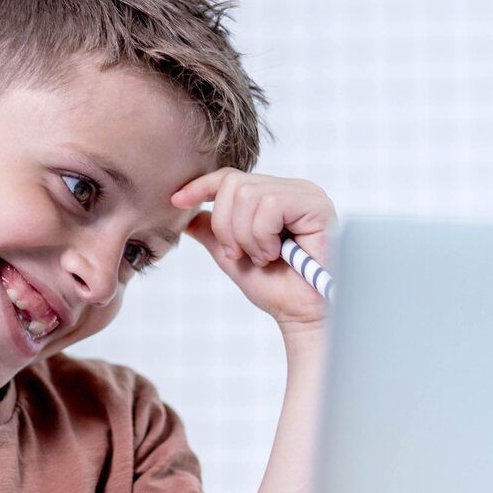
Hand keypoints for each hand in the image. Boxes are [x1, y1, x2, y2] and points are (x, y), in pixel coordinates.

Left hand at [171, 168, 335, 332]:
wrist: (301, 315)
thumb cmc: (277, 289)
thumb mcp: (233, 257)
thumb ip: (213, 233)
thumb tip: (187, 214)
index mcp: (274, 195)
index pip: (231, 177)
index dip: (201, 187)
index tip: (176, 201)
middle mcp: (292, 189)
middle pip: (234, 184)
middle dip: (227, 226)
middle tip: (241, 254)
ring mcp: (306, 194)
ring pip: (249, 195)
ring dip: (246, 236)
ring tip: (263, 257)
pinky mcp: (317, 205)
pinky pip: (271, 206)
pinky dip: (263, 236)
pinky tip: (276, 254)